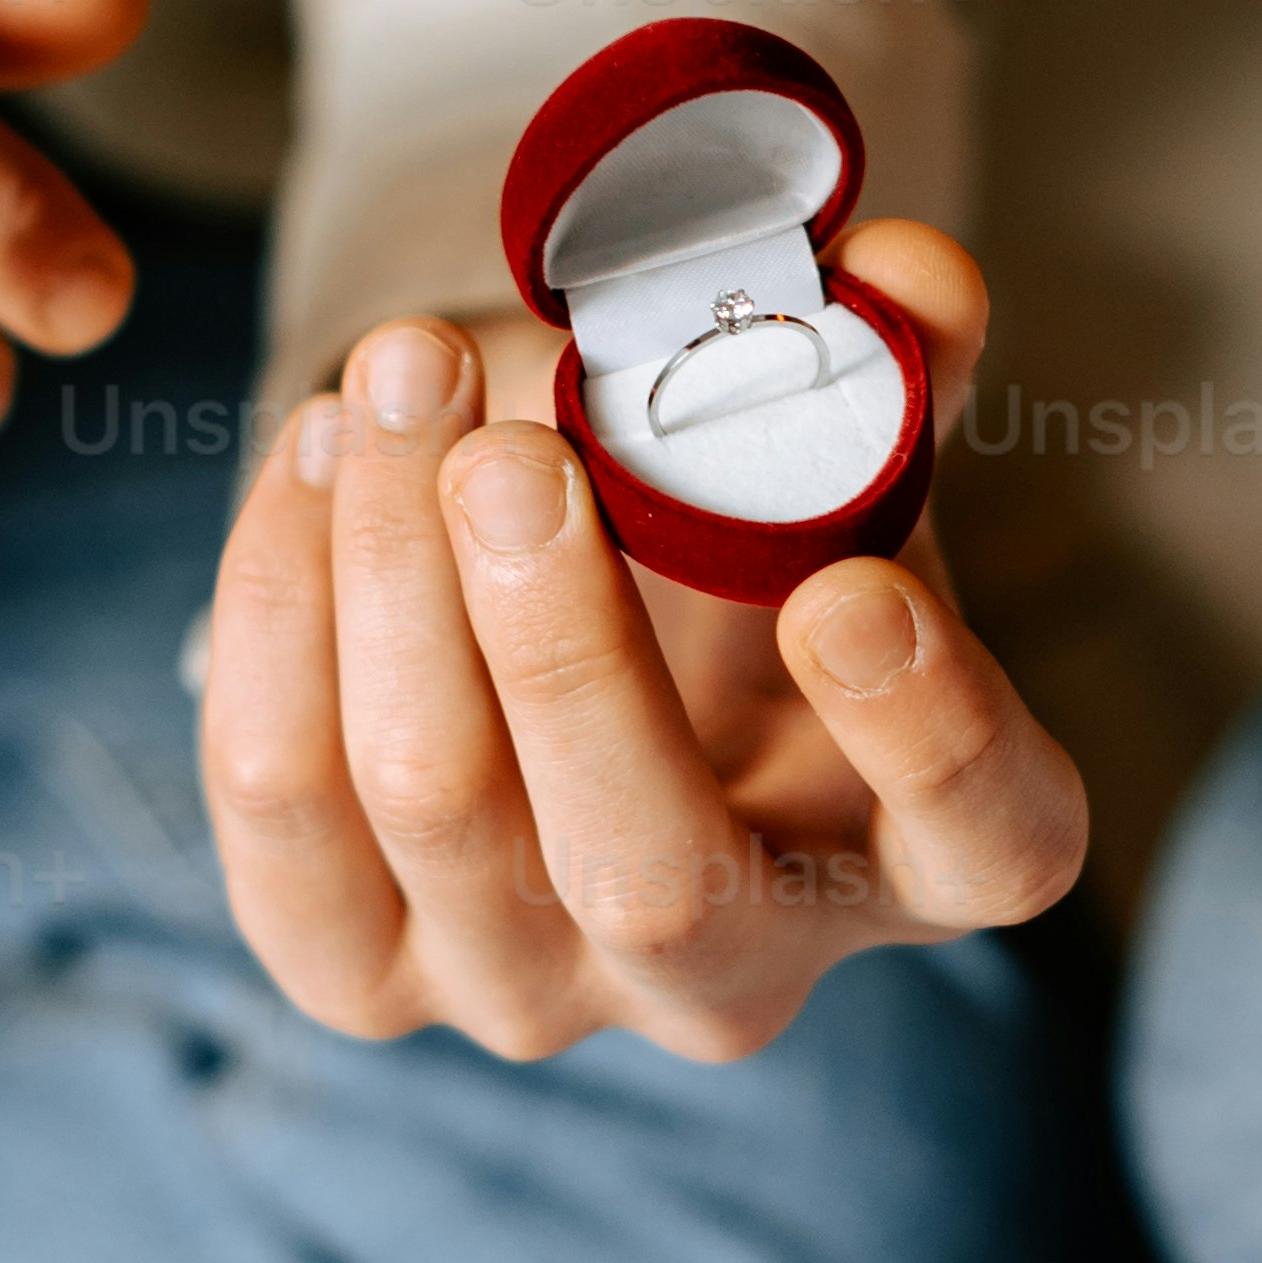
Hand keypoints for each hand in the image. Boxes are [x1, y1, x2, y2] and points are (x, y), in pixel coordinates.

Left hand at [199, 221, 1087, 1058]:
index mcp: (920, 852)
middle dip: (565, 654)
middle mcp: (731, 972)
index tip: (848, 595)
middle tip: (513, 461)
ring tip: (400, 381)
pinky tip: (318, 452)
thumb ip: (888, 366)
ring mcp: (533, 993)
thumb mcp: (832, 463)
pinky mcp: (355, 969)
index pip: (981, 840)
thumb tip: (905, 269)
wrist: (563, 637)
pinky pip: (280, 800)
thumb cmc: (741, 561)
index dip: (931, 736)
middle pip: (651, 878)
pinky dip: (285, 603)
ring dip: (392, 570)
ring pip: (436, 810)